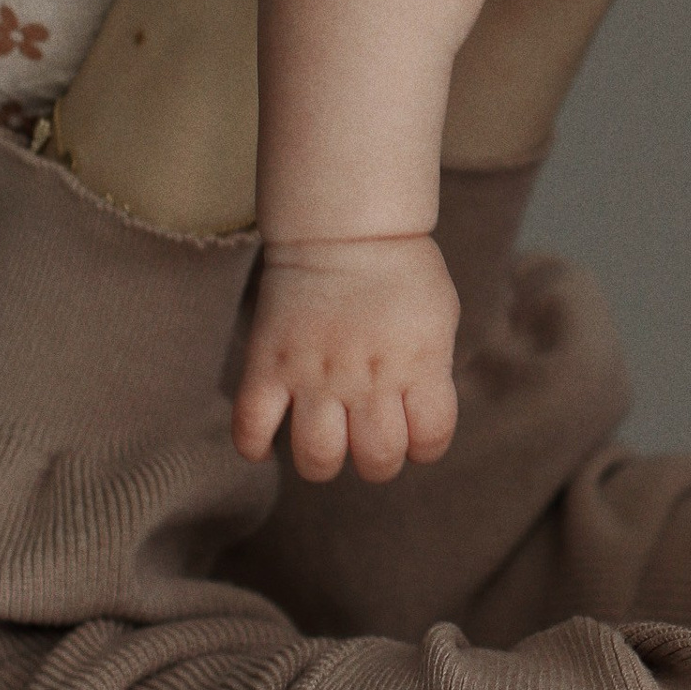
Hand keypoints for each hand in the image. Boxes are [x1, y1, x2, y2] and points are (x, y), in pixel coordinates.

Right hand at [235, 233, 461, 480]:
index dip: (426, 446)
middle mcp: (368, 376)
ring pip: (317, 458)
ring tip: (325, 438)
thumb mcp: (439, 321)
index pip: (431, 440)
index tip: (413, 429)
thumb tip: (418, 418)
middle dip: (378, 461)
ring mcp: (314, 374)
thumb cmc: (401, 274)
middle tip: (368, 435)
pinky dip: (256, 447)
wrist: (344, 228)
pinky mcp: (268, 365)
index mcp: (418, 365)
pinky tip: (270, 440)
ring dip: (324, 461)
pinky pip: (250, 429)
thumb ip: (432, 373)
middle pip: (377, 460)